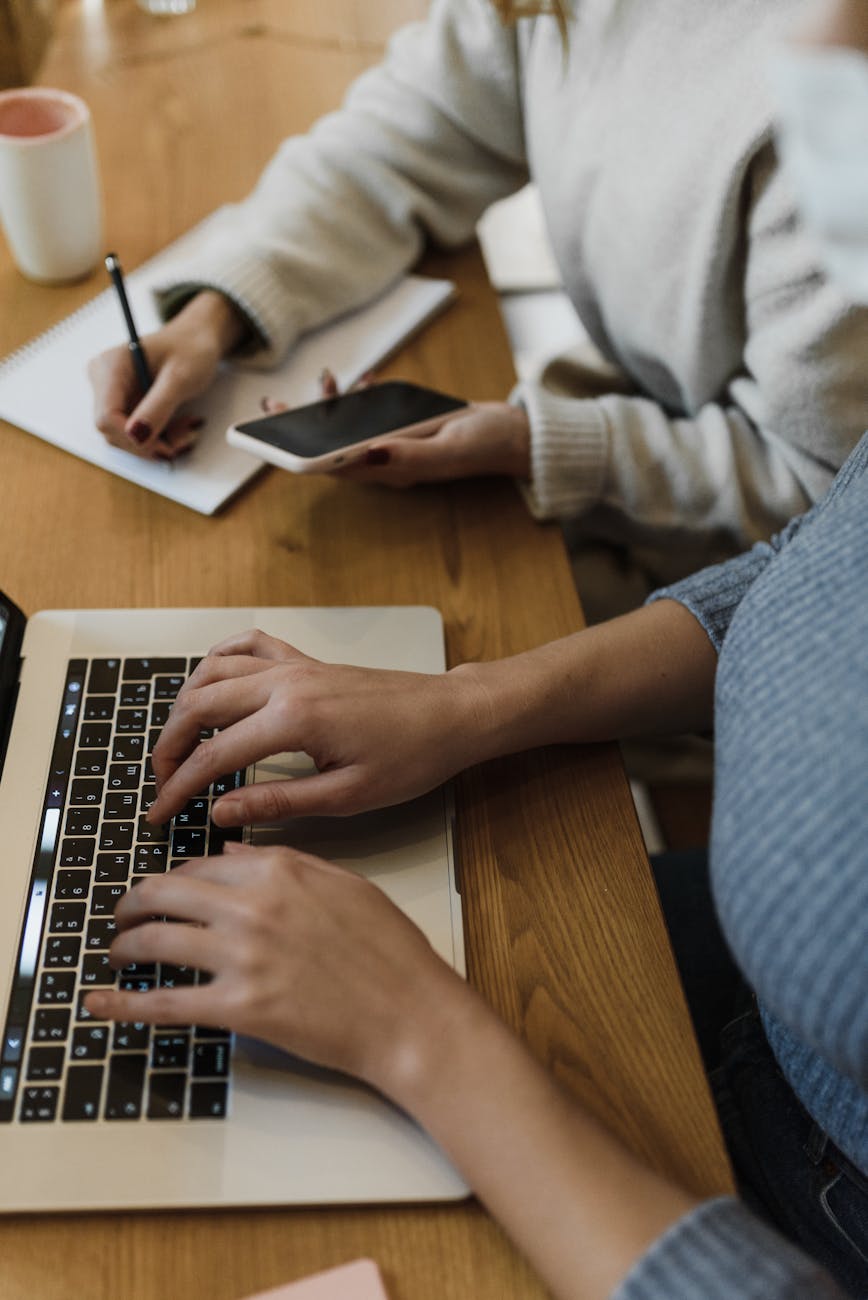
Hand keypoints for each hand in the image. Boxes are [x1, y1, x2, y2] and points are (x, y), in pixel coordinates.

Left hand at [83, 843, 467, 1093]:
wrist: (411, 1014)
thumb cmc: (391, 953)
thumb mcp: (348, 886)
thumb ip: (291, 864)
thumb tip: (234, 853)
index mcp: (282, 870)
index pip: (205, 862)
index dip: (177, 877)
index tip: (168, 890)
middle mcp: (254, 905)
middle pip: (166, 892)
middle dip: (135, 902)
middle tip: (124, 914)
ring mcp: (243, 957)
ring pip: (157, 940)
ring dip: (126, 944)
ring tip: (118, 950)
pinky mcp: (239, 1008)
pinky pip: (165, 1003)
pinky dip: (122, 1005)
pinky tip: (98, 1004)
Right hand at [88, 290, 247, 459]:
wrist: (196, 341)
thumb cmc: (190, 349)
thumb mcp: (180, 377)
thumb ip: (158, 406)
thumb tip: (136, 436)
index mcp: (111, 366)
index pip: (106, 416)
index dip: (132, 438)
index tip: (164, 447)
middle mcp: (104, 380)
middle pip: (113, 431)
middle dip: (150, 442)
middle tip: (185, 438)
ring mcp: (112, 395)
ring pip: (126, 437)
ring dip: (159, 442)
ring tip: (187, 428)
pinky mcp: (125, 405)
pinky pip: (136, 434)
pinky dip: (160, 437)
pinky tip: (180, 426)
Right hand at [148, 628, 489, 825]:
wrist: (451, 715)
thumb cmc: (412, 756)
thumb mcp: (347, 795)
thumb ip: (278, 802)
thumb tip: (222, 812)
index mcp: (295, 720)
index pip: (215, 757)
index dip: (179, 788)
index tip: (161, 812)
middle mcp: (287, 683)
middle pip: (199, 707)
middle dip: (169, 747)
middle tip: (162, 783)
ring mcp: (295, 666)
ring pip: (214, 672)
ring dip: (185, 706)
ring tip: (178, 743)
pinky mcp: (307, 661)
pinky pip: (248, 645)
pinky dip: (219, 660)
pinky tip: (209, 683)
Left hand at [262, 387, 530, 485]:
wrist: (515, 433)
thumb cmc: (487, 443)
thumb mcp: (448, 447)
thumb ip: (409, 453)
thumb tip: (366, 451)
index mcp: (393, 471)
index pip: (335, 469)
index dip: (300, 456)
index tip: (273, 438)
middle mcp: (388, 461)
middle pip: (332, 449)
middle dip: (301, 427)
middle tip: (274, 404)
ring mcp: (396, 444)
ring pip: (349, 429)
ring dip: (332, 407)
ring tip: (326, 381)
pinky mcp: (405, 428)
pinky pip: (373, 415)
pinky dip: (362, 397)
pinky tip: (365, 381)